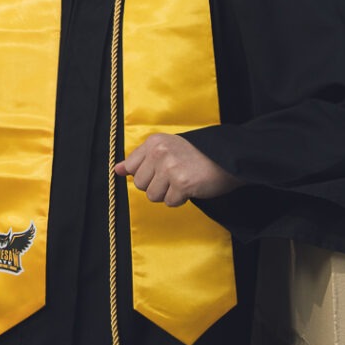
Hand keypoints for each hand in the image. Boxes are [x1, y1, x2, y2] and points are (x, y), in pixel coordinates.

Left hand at [115, 133, 241, 206]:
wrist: (226, 159)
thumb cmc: (195, 156)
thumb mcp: (166, 149)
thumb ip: (141, 159)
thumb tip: (118, 170)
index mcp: (154, 142)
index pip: (132, 167)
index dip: (146, 175)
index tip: (159, 172)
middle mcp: (159, 152)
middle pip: (141, 184)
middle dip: (157, 186)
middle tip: (174, 177)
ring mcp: (169, 167)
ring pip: (153, 196)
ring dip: (168, 194)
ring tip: (182, 181)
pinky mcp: (181, 183)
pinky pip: (169, 202)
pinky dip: (179, 199)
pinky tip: (190, 187)